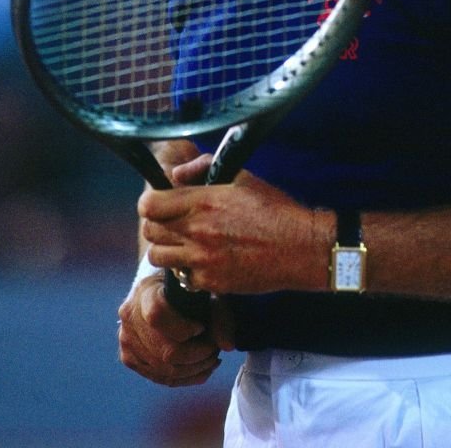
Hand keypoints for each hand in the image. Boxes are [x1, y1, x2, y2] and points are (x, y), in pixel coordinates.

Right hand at [117, 268, 233, 386]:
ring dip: (195, 369)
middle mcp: (130, 317)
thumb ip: (220, 315)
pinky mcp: (129, 358)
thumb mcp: (206, 292)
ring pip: (164, 369)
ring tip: (211, 358)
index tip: (201, 326)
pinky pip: (159, 377)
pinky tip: (201, 368)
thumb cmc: (187, 289)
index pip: (157, 316)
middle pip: (165, 351)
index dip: (183, 328)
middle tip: (214, 349)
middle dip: (197, 356)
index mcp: (144, 292)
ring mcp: (127, 340)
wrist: (162, 291)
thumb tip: (227, 346)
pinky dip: (185, 377)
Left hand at [139, 167, 331, 295]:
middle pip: (149, 231)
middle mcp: (198, 231)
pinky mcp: (211, 282)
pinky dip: (187, 270)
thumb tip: (176, 174)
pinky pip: (181, 278)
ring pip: (158, 257)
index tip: (161, 202)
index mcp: (203, 201)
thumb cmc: (274, 209)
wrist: (300, 248)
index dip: (152, 202)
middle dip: (157, 224)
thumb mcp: (241, 177)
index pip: (150, 204)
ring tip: (184, 242)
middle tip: (173, 222)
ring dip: (167, 248)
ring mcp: (202, 260)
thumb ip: (203, 168)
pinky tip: (204, 260)